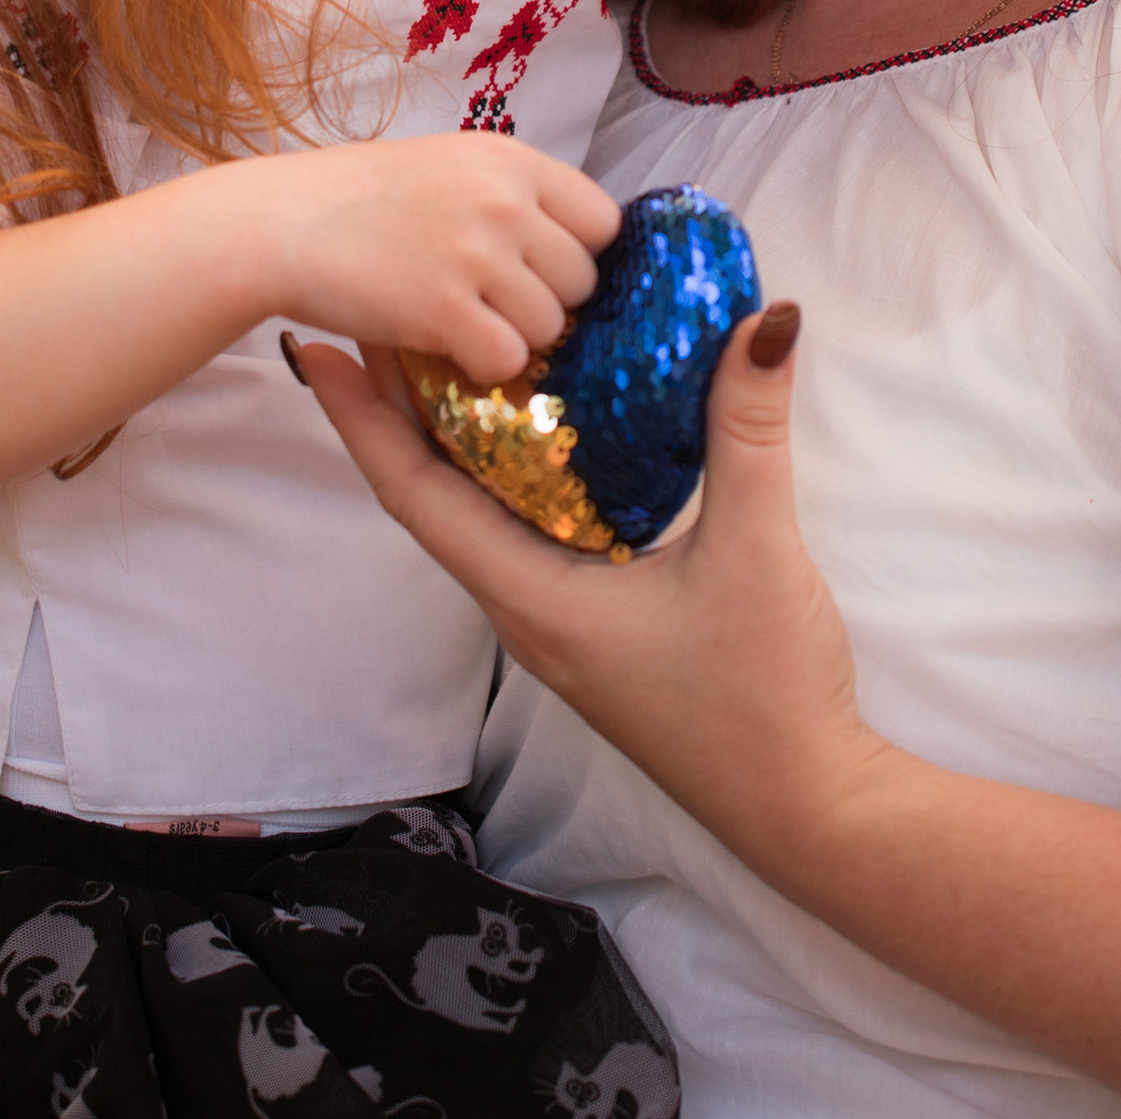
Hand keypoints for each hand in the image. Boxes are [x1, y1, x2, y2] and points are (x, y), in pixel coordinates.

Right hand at [242, 136, 616, 389]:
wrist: (280, 222)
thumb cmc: (360, 198)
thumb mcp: (450, 166)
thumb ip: (513, 194)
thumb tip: (576, 243)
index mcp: (511, 161)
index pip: (603, 221)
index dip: (580, 255)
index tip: (542, 272)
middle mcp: (504, 201)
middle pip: (583, 280)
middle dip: (549, 302)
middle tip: (495, 305)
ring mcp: (476, 254)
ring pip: (550, 326)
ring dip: (515, 338)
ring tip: (466, 323)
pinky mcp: (443, 309)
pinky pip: (507, 360)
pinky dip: (483, 367)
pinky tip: (449, 349)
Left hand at [300, 304, 888, 869]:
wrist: (804, 805)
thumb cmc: (766, 696)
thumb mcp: (756, 549)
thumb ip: (747, 432)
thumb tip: (762, 320)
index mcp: (533, 599)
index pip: (415, 494)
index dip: (363, 418)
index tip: (317, 349)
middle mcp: (526, 609)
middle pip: (430, 495)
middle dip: (397, 407)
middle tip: (382, 316)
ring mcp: (556, 621)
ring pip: (476, 514)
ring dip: (451, 435)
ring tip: (444, 351)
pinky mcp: (592, 623)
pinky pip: (525, 530)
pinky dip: (512, 467)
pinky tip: (541, 424)